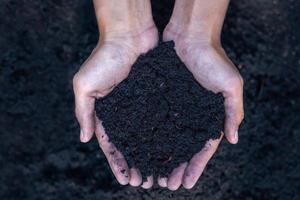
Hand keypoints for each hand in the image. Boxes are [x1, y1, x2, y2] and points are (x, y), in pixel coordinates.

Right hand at [73, 26, 157, 186]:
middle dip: (136, 164)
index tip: (125, 180)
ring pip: (148, 136)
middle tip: (145, 182)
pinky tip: (172, 149)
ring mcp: (142, 105)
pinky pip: (161, 120)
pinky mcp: (156, 97)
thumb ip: (84, 112)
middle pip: (131, 145)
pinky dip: (165, 136)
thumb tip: (84, 138)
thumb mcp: (85, 85)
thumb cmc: (104, 57)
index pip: (112, 144)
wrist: (129, 34)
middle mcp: (125, 112)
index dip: (118, 163)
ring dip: (152, 155)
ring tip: (159, 173)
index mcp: (107, 112)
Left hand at [159, 25, 243, 189]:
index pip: (203, 148)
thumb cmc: (213, 59)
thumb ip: (233, 111)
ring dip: (161, 157)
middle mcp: (191, 115)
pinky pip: (154, 120)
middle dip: (176, 167)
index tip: (187, 183)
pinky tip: (141, 149)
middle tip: (167, 184)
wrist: (190, 36)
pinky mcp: (160, 98)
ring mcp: (175, 108)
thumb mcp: (230, 85)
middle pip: (183, 148)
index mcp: (208, 116)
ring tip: (153, 174)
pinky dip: (149, 136)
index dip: (196, 166)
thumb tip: (234, 139)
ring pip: (167, 138)